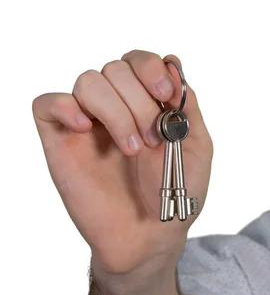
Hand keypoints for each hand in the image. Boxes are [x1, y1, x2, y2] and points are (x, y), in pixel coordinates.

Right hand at [32, 50, 212, 273]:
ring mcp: (88, 121)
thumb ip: (186, 105)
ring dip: (115, 111)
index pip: (140, 61)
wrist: (149, 234)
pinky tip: (85, 129)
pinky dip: (65, 107)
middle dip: (140, 102)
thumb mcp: (197, 146)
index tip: (165, 94)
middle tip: (154, 141)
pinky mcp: (61, 139)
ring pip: (88, 81)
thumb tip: (173, 61)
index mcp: (148, 102)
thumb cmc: (174, 192)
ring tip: (132, 149)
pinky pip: (47, 102)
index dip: (151, 68)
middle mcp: (117, 105)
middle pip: (117, 68)